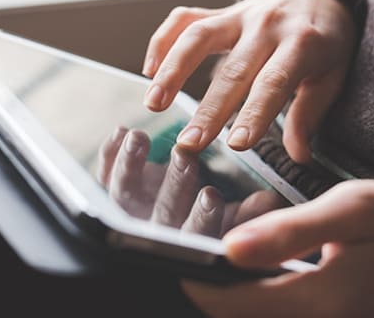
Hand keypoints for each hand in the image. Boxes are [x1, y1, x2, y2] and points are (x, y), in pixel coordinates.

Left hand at [97, 126, 289, 236]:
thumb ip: (250, 213)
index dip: (202, 219)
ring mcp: (129, 212)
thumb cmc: (207, 216)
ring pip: (123, 194)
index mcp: (189, 240)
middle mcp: (155, 229)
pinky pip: (105, 176)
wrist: (172, 205)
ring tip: (140, 138)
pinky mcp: (111, 193)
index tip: (211, 195)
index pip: (195, 235)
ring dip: (131, 165)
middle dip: (174, 184)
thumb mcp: (233, 219)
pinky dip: (111, 154)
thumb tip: (268, 202)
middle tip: (185, 156)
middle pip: (162, 211)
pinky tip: (120, 133)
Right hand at [142, 0, 356, 162]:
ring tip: (154, 103)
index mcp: (302, 43)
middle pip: (233, 70)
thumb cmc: (327, 42)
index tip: (237, 144)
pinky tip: (150, 70)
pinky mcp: (219, 12)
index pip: (274, 82)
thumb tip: (298, 156)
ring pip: (198, 37)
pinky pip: (184, 20)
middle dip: (209, 109)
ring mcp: (239, 15)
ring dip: (172, 70)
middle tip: (191, 143)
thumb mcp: (333, 76)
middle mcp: (267, 25)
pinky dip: (163, 41)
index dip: (255, 113)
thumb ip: (310, 114)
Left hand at [181, 180, 373, 316]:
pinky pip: (290, 317)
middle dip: (220, 295)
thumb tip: (231, 248)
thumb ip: (288, 232)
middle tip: (203, 262)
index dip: (201, 288)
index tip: (179, 266)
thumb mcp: (347, 211)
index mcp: (320, 299)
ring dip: (245, 299)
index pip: (237, 306)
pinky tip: (269, 276)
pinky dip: (269, 302)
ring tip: (233, 267)